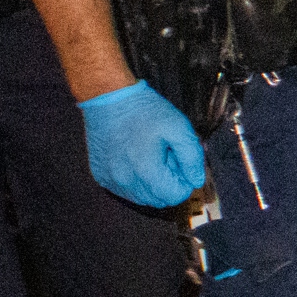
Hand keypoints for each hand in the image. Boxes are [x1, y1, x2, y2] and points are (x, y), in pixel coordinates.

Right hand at [79, 81, 206, 208]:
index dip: (183, 179)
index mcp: (146, 171)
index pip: (176, 196)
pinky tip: (135, 158)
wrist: (107, 97)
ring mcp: (110, 180)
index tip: (178, 160)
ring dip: (151, 183)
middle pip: (159, 199)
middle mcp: (125, 181)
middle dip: (168, 181)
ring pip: (142, 198)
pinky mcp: (101, 176)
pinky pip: (125, 190)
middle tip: (164, 155)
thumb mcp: (178, 127)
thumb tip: (196, 181)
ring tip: (149, 155)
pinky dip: (134, 181)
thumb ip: (192, 157)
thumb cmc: (143, 110)